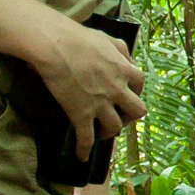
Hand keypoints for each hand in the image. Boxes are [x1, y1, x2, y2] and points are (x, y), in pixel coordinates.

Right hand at [31, 14, 146, 156]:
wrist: (55, 45)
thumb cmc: (78, 38)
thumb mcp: (107, 38)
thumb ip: (121, 50)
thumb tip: (126, 58)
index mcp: (124, 69)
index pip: (140, 84)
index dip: (134, 91)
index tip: (126, 93)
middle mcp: (117, 89)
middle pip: (137, 111)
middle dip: (129, 116)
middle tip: (119, 116)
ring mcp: (100, 104)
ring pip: (115, 127)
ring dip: (109, 132)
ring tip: (101, 133)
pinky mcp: (81, 114)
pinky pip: (86, 138)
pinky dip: (84, 150)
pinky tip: (81, 156)